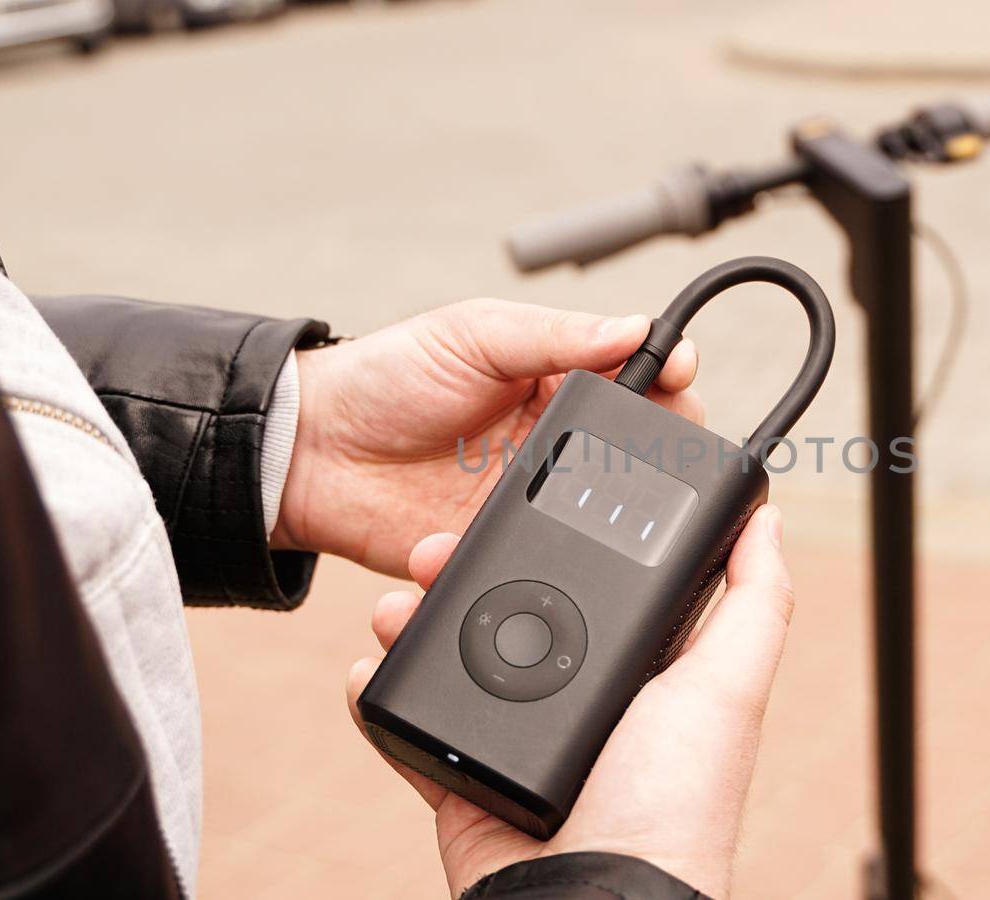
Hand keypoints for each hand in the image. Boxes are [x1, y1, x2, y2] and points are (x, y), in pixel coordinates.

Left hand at [272, 299, 700, 575]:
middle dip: (658, 449)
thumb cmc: (384, 376)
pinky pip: (546, 554)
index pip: (638, 377)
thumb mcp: (474, 333)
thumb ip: (555, 335)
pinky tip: (539, 530)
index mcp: (556, 377)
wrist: (311, 455)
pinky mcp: (504, 544)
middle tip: (654, 444)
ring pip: (604, 512)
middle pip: (640, 450)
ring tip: (596, 491)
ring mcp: (534, 496)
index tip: (678, 373)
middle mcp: (556, 439)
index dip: (668, 376)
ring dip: (608, 506)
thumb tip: (635, 327)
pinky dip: (550, 551)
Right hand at [345, 505, 791, 897]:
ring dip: (414, 620)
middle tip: (433, 549)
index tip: (518, 505)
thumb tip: (767, 523)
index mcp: (640, 672)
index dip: (555, 541)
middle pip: (509, 610)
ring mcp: (516, 741)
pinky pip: (411, 726)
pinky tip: (372, 663)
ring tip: (395, 602)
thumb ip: (752, 603)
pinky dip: (384, 695)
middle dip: (465, 572)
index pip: (591, 584)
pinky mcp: (463, 779)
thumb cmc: (675, 808)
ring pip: (452, 658)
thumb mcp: (727, 689)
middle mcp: (578, 701)